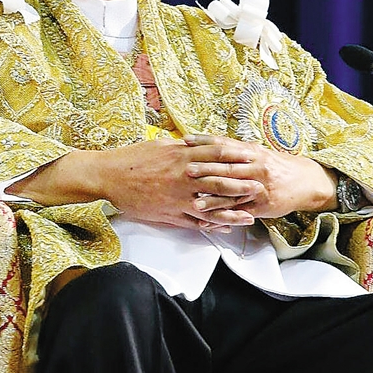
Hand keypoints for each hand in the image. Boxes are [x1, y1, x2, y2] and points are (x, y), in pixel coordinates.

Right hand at [6, 137, 263, 229]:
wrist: (109, 176)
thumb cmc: (133, 158)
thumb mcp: (160, 145)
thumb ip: (182, 147)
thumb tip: (199, 143)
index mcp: (182, 156)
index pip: (216, 156)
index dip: (237, 158)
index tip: (255, 159)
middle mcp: (184, 177)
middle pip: (220, 182)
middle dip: (243, 186)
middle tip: (263, 189)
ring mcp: (178, 198)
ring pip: (212, 206)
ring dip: (233, 211)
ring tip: (251, 215)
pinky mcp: (169, 214)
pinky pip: (195, 222)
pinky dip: (212, 226)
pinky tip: (225, 228)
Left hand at [183, 134, 338, 219]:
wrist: (305, 181)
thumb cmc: (277, 165)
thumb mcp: (258, 152)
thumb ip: (235, 150)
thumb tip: (210, 144)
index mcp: (252, 152)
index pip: (225, 145)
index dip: (205, 142)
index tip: (187, 141)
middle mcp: (256, 168)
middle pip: (227, 168)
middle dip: (206, 169)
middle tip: (186, 170)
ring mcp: (259, 188)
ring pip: (233, 193)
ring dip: (213, 198)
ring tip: (194, 202)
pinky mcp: (261, 206)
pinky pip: (240, 213)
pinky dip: (223, 218)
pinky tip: (209, 221)